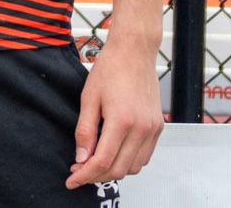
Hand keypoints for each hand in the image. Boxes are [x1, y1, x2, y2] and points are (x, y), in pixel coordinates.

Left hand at [67, 37, 163, 188]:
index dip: (85, 175)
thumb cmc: (110, 69)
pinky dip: (128, 161)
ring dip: (113, 170)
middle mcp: (142, 128)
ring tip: (94, 163)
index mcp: (122, 120)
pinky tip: (113, 153)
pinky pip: (144, 156)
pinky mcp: (158, 127)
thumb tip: (81, 157)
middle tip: (79, 171)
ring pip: (134, 167)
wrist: (134, 52)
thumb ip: (84, 131)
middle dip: (96, 176)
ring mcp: (153, 129)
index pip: (103, 161)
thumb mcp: (88, 98)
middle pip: (119, 169)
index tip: (72, 179)